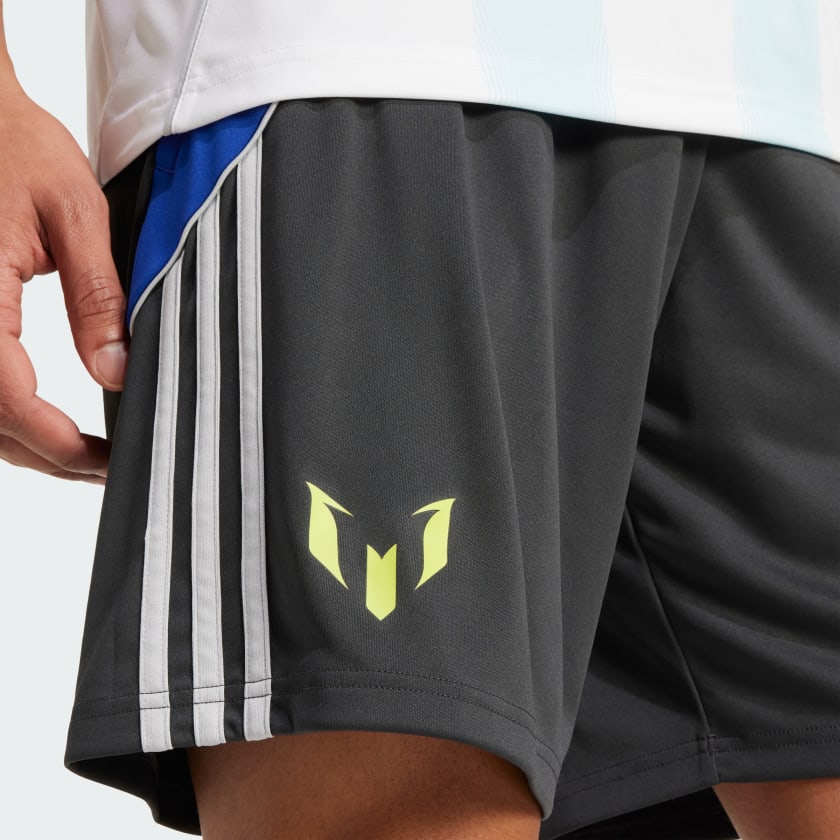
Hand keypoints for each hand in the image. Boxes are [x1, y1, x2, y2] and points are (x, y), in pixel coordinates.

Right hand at [0, 84, 126, 483]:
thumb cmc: (14, 143)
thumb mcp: (75, 213)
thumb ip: (98, 297)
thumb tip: (116, 370)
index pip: (9, 401)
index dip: (60, 446)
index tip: (108, 461)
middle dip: (47, 456)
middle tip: (106, 467)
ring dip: (23, 443)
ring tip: (82, 454)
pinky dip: (4, 412)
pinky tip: (42, 419)